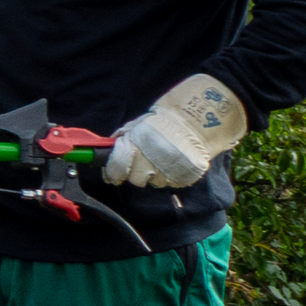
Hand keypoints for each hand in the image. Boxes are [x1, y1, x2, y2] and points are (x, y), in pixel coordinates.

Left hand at [104, 73, 248, 190]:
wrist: (199, 121)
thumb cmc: (166, 121)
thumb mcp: (139, 124)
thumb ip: (123, 138)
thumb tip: (106, 149)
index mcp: (136, 146)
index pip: (116, 168)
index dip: (112, 173)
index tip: (112, 174)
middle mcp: (150, 162)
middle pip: (134, 179)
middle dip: (133, 172)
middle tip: (141, 161)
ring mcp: (168, 172)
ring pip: (152, 182)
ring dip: (152, 174)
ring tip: (159, 158)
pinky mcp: (183, 178)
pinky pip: (168, 183)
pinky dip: (167, 175)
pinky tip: (171, 162)